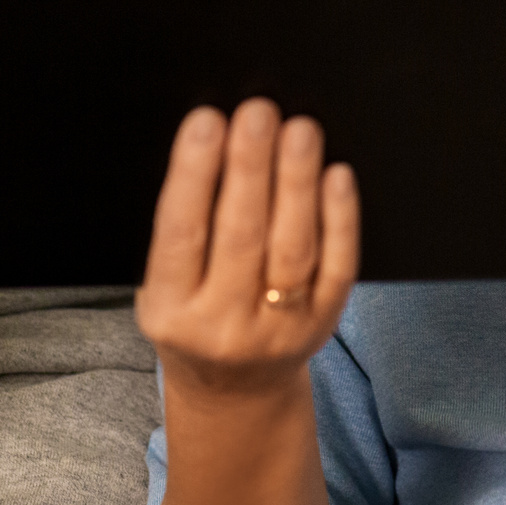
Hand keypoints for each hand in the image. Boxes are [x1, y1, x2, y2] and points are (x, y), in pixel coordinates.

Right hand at [136, 100, 358, 401]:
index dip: (193, 176)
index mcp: (170, 309)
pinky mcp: (322, 326)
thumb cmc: (194, 316)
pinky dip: (340, 220)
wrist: (234, 392)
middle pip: (241, 238)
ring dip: (297, 183)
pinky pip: (337, 268)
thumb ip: (184, 227)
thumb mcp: (165, 285)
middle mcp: (222, 325)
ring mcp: (277, 330)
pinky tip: (337, 176)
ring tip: (299, 130)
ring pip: (293, 250)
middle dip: (250, 168)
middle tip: (259, 112)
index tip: (206, 121)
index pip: (180, 235)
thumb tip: (214, 138)